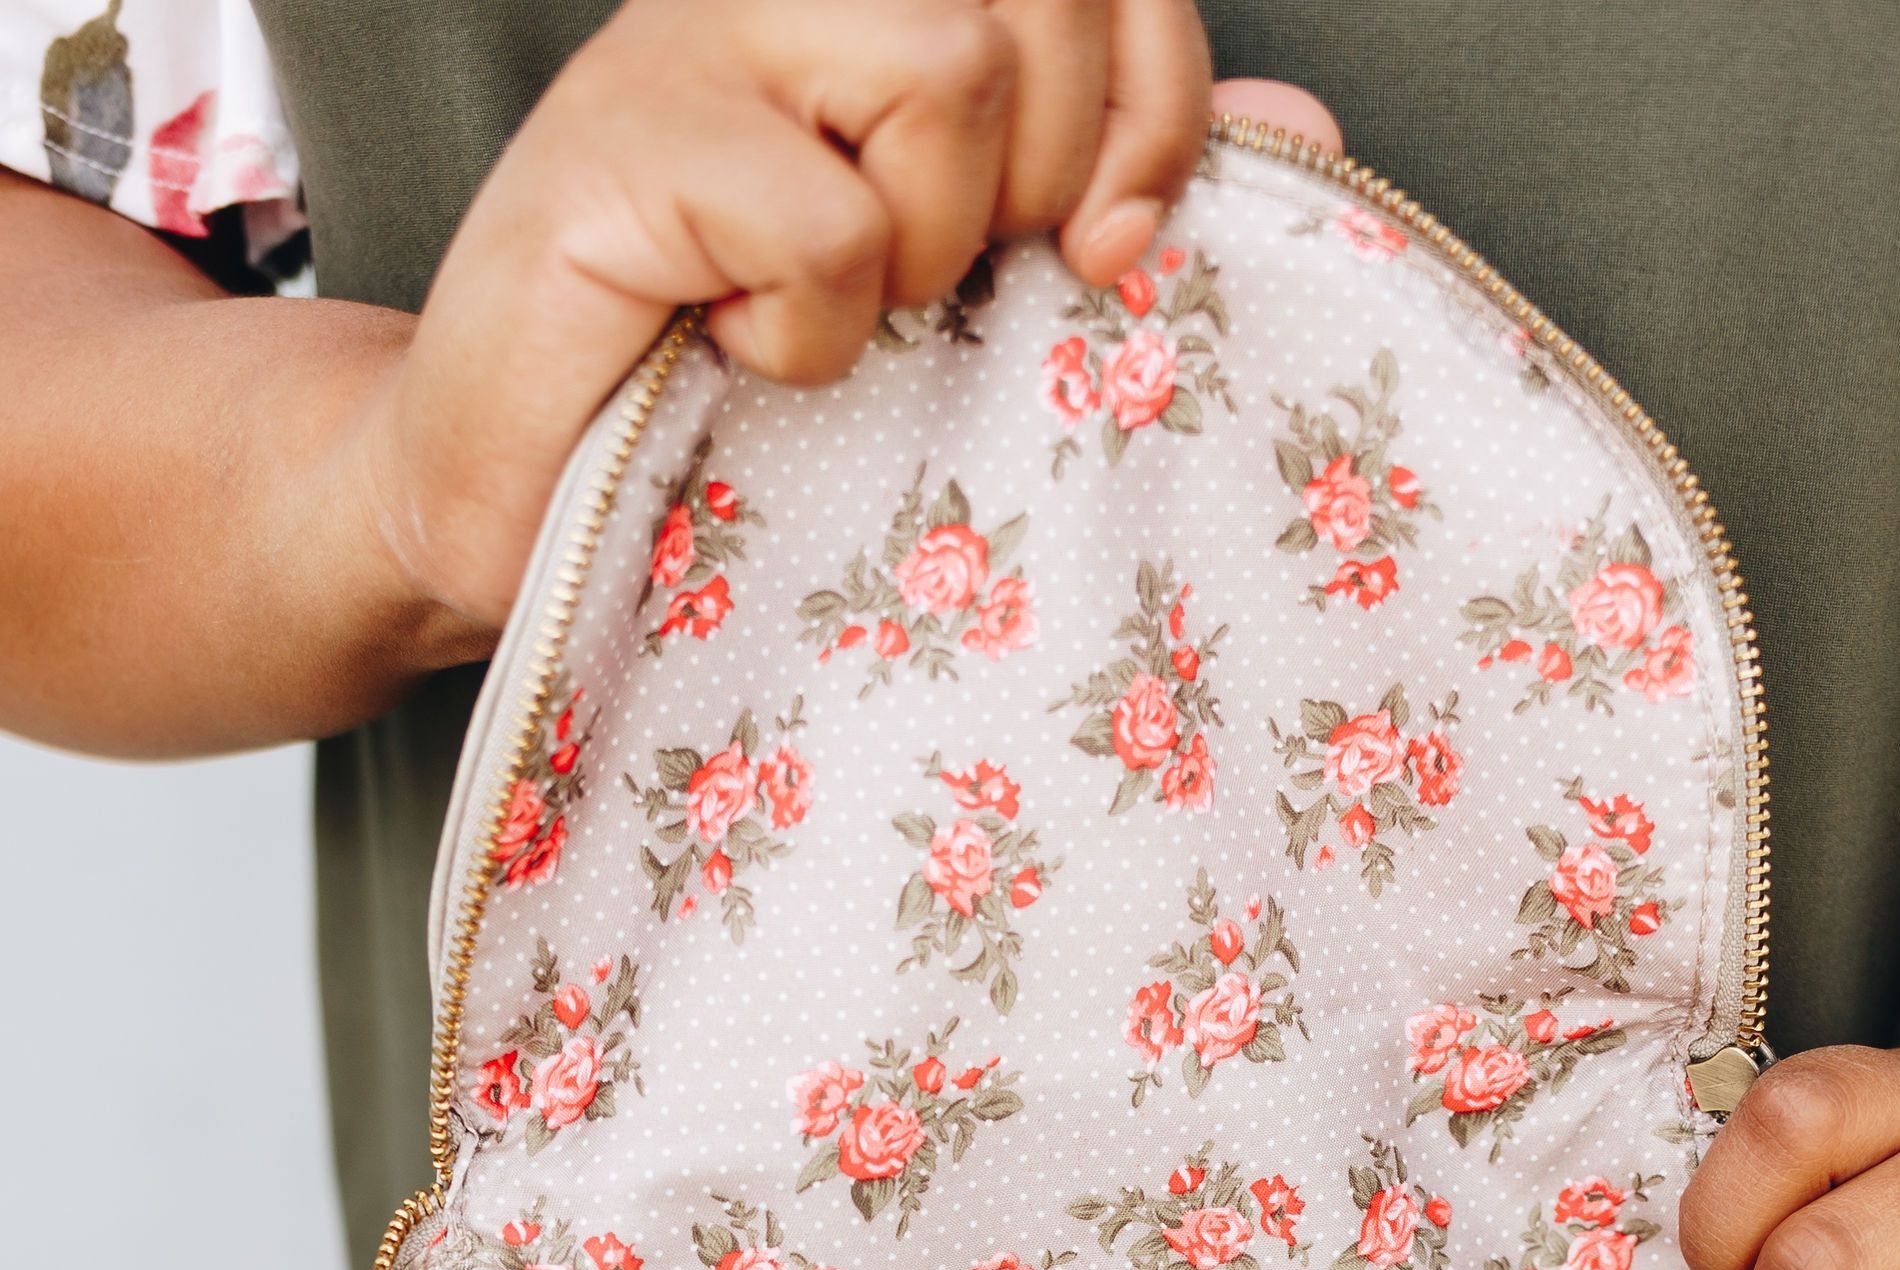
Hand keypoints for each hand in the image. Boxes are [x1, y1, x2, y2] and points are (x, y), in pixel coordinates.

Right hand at [352, 0, 1218, 634]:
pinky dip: (809, 328)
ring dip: (922, 243)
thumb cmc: (740, 402)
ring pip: (941, 62)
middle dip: (1045, 171)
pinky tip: (735, 351)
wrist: (513, 507)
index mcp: (873, 2)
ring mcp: (693, 40)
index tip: (1117, 244)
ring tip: (833, 314)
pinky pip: (822, 217)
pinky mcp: (621, 141)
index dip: (1158, 94)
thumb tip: (1305, 124)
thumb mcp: (964, 293)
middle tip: (941, 290)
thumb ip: (1113, 190)